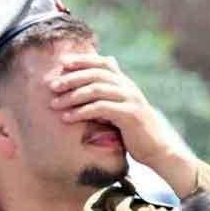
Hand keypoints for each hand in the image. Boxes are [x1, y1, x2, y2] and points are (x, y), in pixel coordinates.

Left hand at [50, 54, 197, 194]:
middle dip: (71, 78)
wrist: (157, 149)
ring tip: (55, 103)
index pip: (103, 63)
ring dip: (72, 96)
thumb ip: (110, 97)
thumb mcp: (123, 110)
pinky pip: (101, 108)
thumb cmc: (136, 132)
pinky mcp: (129, 115)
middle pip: (96, 74)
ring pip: (96, 90)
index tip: (62, 63)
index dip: (82, 60)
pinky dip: (81, 112)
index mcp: (127, 84)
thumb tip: (92, 88)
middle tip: (52, 85)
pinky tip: (67, 118)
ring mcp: (131, 100)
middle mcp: (129, 88)